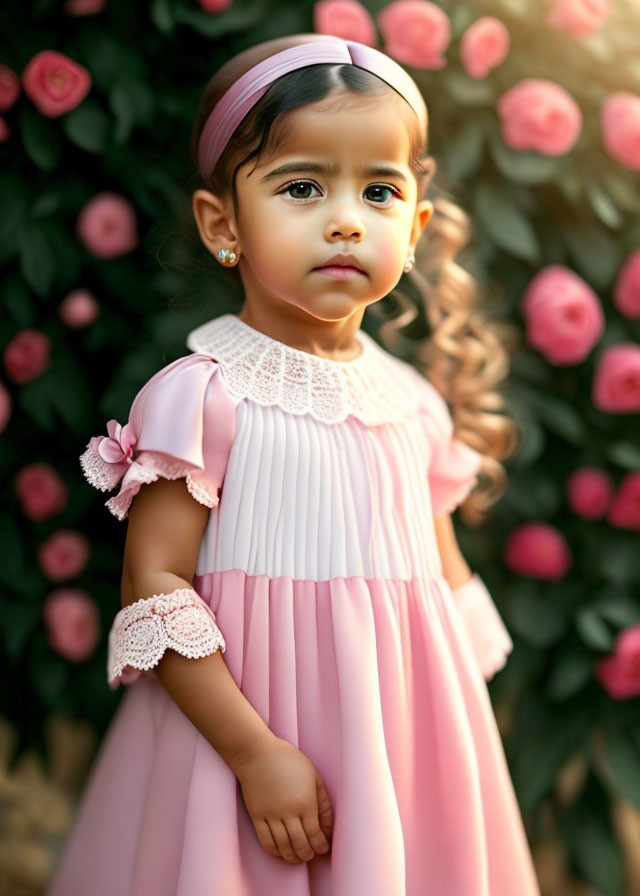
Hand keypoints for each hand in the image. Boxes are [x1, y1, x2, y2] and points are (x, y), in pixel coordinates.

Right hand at [232, 732, 333, 863]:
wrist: (258, 754)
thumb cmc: (289, 761)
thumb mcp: (314, 776)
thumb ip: (324, 802)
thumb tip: (327, 828)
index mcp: (305, 802)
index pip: (315, 835)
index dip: (321, 846)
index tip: (323, 848)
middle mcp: (288, 812)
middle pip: (300, 845)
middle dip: (308, 854)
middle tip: (311, 855)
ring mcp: (271, 815)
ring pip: (283, 847)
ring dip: (293, 857)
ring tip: (298, 857)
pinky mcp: (257, 816)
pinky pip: (266, 842)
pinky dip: (275, 852)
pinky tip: (281, 851)